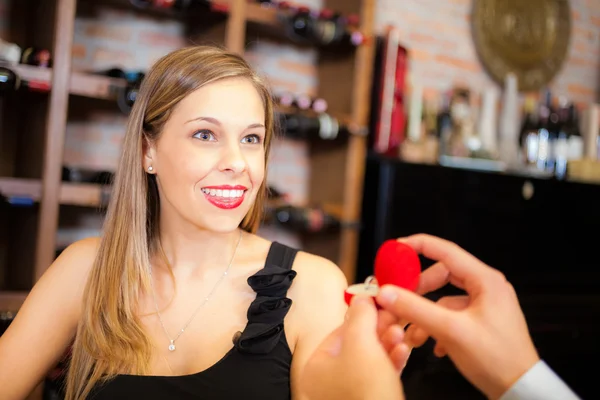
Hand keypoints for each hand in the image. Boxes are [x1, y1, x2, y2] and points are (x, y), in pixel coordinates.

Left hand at [300, 296, 403, 399]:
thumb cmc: (366, 390)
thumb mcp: (362, 344)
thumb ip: (360, 316)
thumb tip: (362, 297)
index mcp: (316, 365)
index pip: (340, 330)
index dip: (363, 315)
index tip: (382, 304)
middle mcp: (327, 381)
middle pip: (357, 344)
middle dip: (380, 329)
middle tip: (396, 317)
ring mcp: (347, 394)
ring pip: (370, 360)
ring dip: (388, 343)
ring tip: (402, 334)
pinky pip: (379, 376)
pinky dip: (391, 362)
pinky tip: (403, 352)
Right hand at [376, 234, 539, 399]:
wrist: (520, 389)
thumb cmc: (497, 359)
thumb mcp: (450, 330)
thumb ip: (415, 309)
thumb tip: (387, 293)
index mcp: (485, 280)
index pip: (445, 250)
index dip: (418, 246)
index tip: (397, 248)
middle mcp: (487, 288)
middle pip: (441, 275)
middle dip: (418, 289)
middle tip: (399, 298)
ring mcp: (485, 305)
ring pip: (443, 298)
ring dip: (425, 314)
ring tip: (413, 334)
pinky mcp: (481, 322)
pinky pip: (451, 315)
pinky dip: (437, 326)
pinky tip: (433, 345)